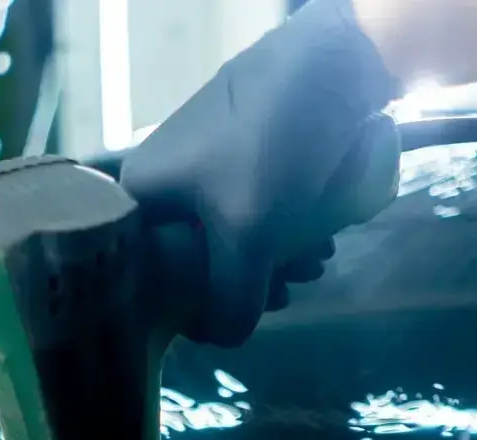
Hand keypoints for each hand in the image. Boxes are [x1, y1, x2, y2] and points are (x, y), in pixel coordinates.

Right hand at [119, 0, 398, 346]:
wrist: (337, 64)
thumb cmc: (276, 145)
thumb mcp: (248, 235)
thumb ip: (229, 301)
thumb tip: (223, 339)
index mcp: (139, 196)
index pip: (156, 282)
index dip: (201, 305)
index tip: (246, 304)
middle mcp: (163, 186)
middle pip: (200, 269)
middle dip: (253, 283)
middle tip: (289, 286)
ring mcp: (204, 175)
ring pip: (237, 248)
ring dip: (279, 264)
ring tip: (315, 258)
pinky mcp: (244, 166)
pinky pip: (258, 222)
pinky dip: (288, 237)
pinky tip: (320, 240)